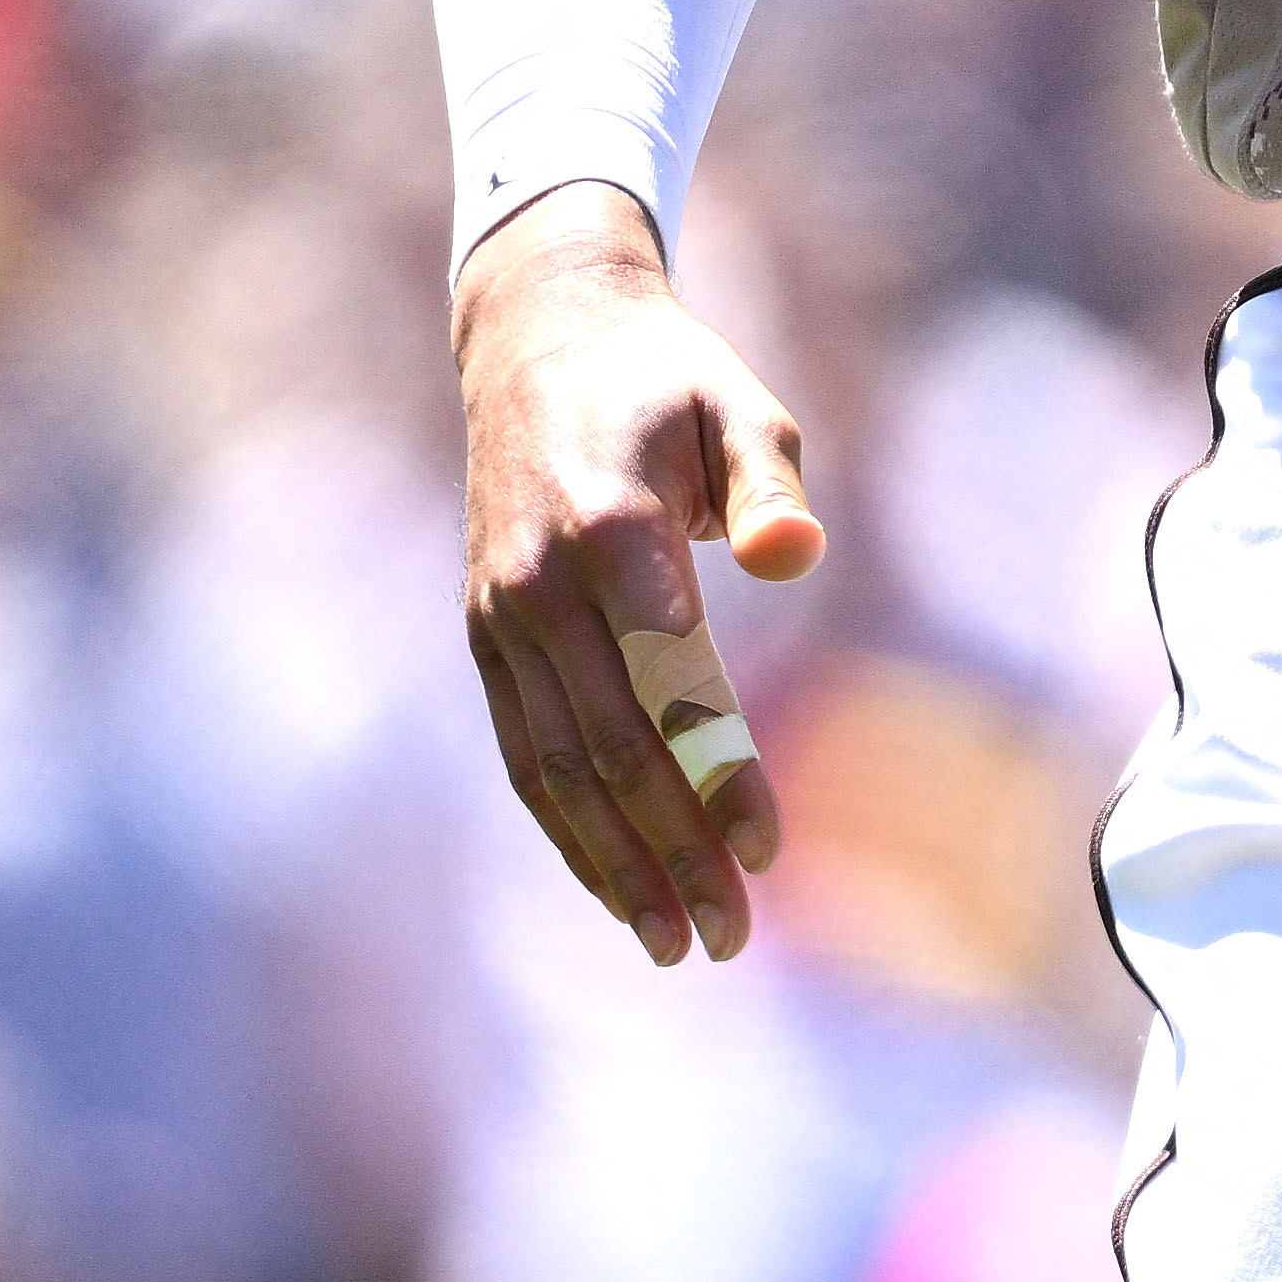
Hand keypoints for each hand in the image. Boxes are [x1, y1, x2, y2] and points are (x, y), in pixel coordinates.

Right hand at [454, 185, 824, 963]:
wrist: (539, 338)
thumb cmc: (668, 377)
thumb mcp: (739, 403)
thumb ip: (769, 483)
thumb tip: (796, 558)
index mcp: (608, 531)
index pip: (669, 683)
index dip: (716, 772)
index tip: (767, 850)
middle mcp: (539, 587)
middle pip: (610, 748)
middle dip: (671, 850)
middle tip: (731, 935)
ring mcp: (500, 617)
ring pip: (555, 769)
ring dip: (614, 864)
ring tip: (678, 942)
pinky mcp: (486, 636)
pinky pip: (524, 751)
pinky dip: (566, 828)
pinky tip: (615, 886)